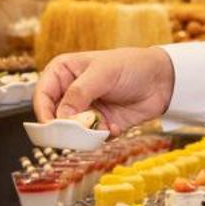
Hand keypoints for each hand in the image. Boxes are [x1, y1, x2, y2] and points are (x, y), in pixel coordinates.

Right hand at [33, 48, 176, 133]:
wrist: (162, 80)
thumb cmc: (131, 66)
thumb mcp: (103, 73)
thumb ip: (79, 93)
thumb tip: (62, 116)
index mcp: (63, 72)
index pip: (42, 94)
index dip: (43, 112)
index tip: (50, 126)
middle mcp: (70, 92)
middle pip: (54, 117)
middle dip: (64, 127)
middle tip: (75, 133)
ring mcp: (84, 110)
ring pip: (71, 131)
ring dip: (84, 134)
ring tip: (102, 125)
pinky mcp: (99, 125)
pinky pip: (90, 139)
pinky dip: (100, 137)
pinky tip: (115, 127)